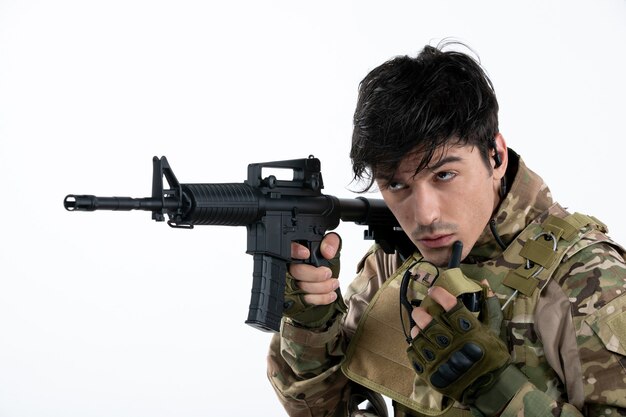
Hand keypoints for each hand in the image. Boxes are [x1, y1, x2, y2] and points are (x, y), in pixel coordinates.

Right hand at [288, 233, 340, 305]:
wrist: (325, 271)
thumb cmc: (323, 256)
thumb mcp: (329, 244)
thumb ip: (330, 241)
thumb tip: (327, 252)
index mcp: (296, 251)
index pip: (288, 248)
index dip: (294, 251)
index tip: (306, 253)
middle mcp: (291, 266)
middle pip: (296, 271)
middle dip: (314, 275)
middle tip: (327, 273)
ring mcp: (293, 282)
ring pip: (301, 287)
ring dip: (321, 287)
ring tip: (333, 283)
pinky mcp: (298, 296)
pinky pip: (306, 300)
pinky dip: (321, 298)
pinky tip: (331, 294)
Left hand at [406, 281, 514, 410]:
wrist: (489, 387)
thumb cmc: (493, 357)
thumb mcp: (494, 330)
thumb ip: (489, 306)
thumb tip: (485, 283)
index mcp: (467, 330)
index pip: (450, 305)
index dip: (439, 294)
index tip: (434, 290)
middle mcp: (451, 342)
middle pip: (428, 322)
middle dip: (420, 313)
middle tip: (420, 310)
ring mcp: (439, 358)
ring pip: (419, 338)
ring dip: (416, 330)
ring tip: (418, 328)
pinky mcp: (431, 372)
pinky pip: (415, 356)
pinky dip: (414, 348)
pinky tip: (418, 345)